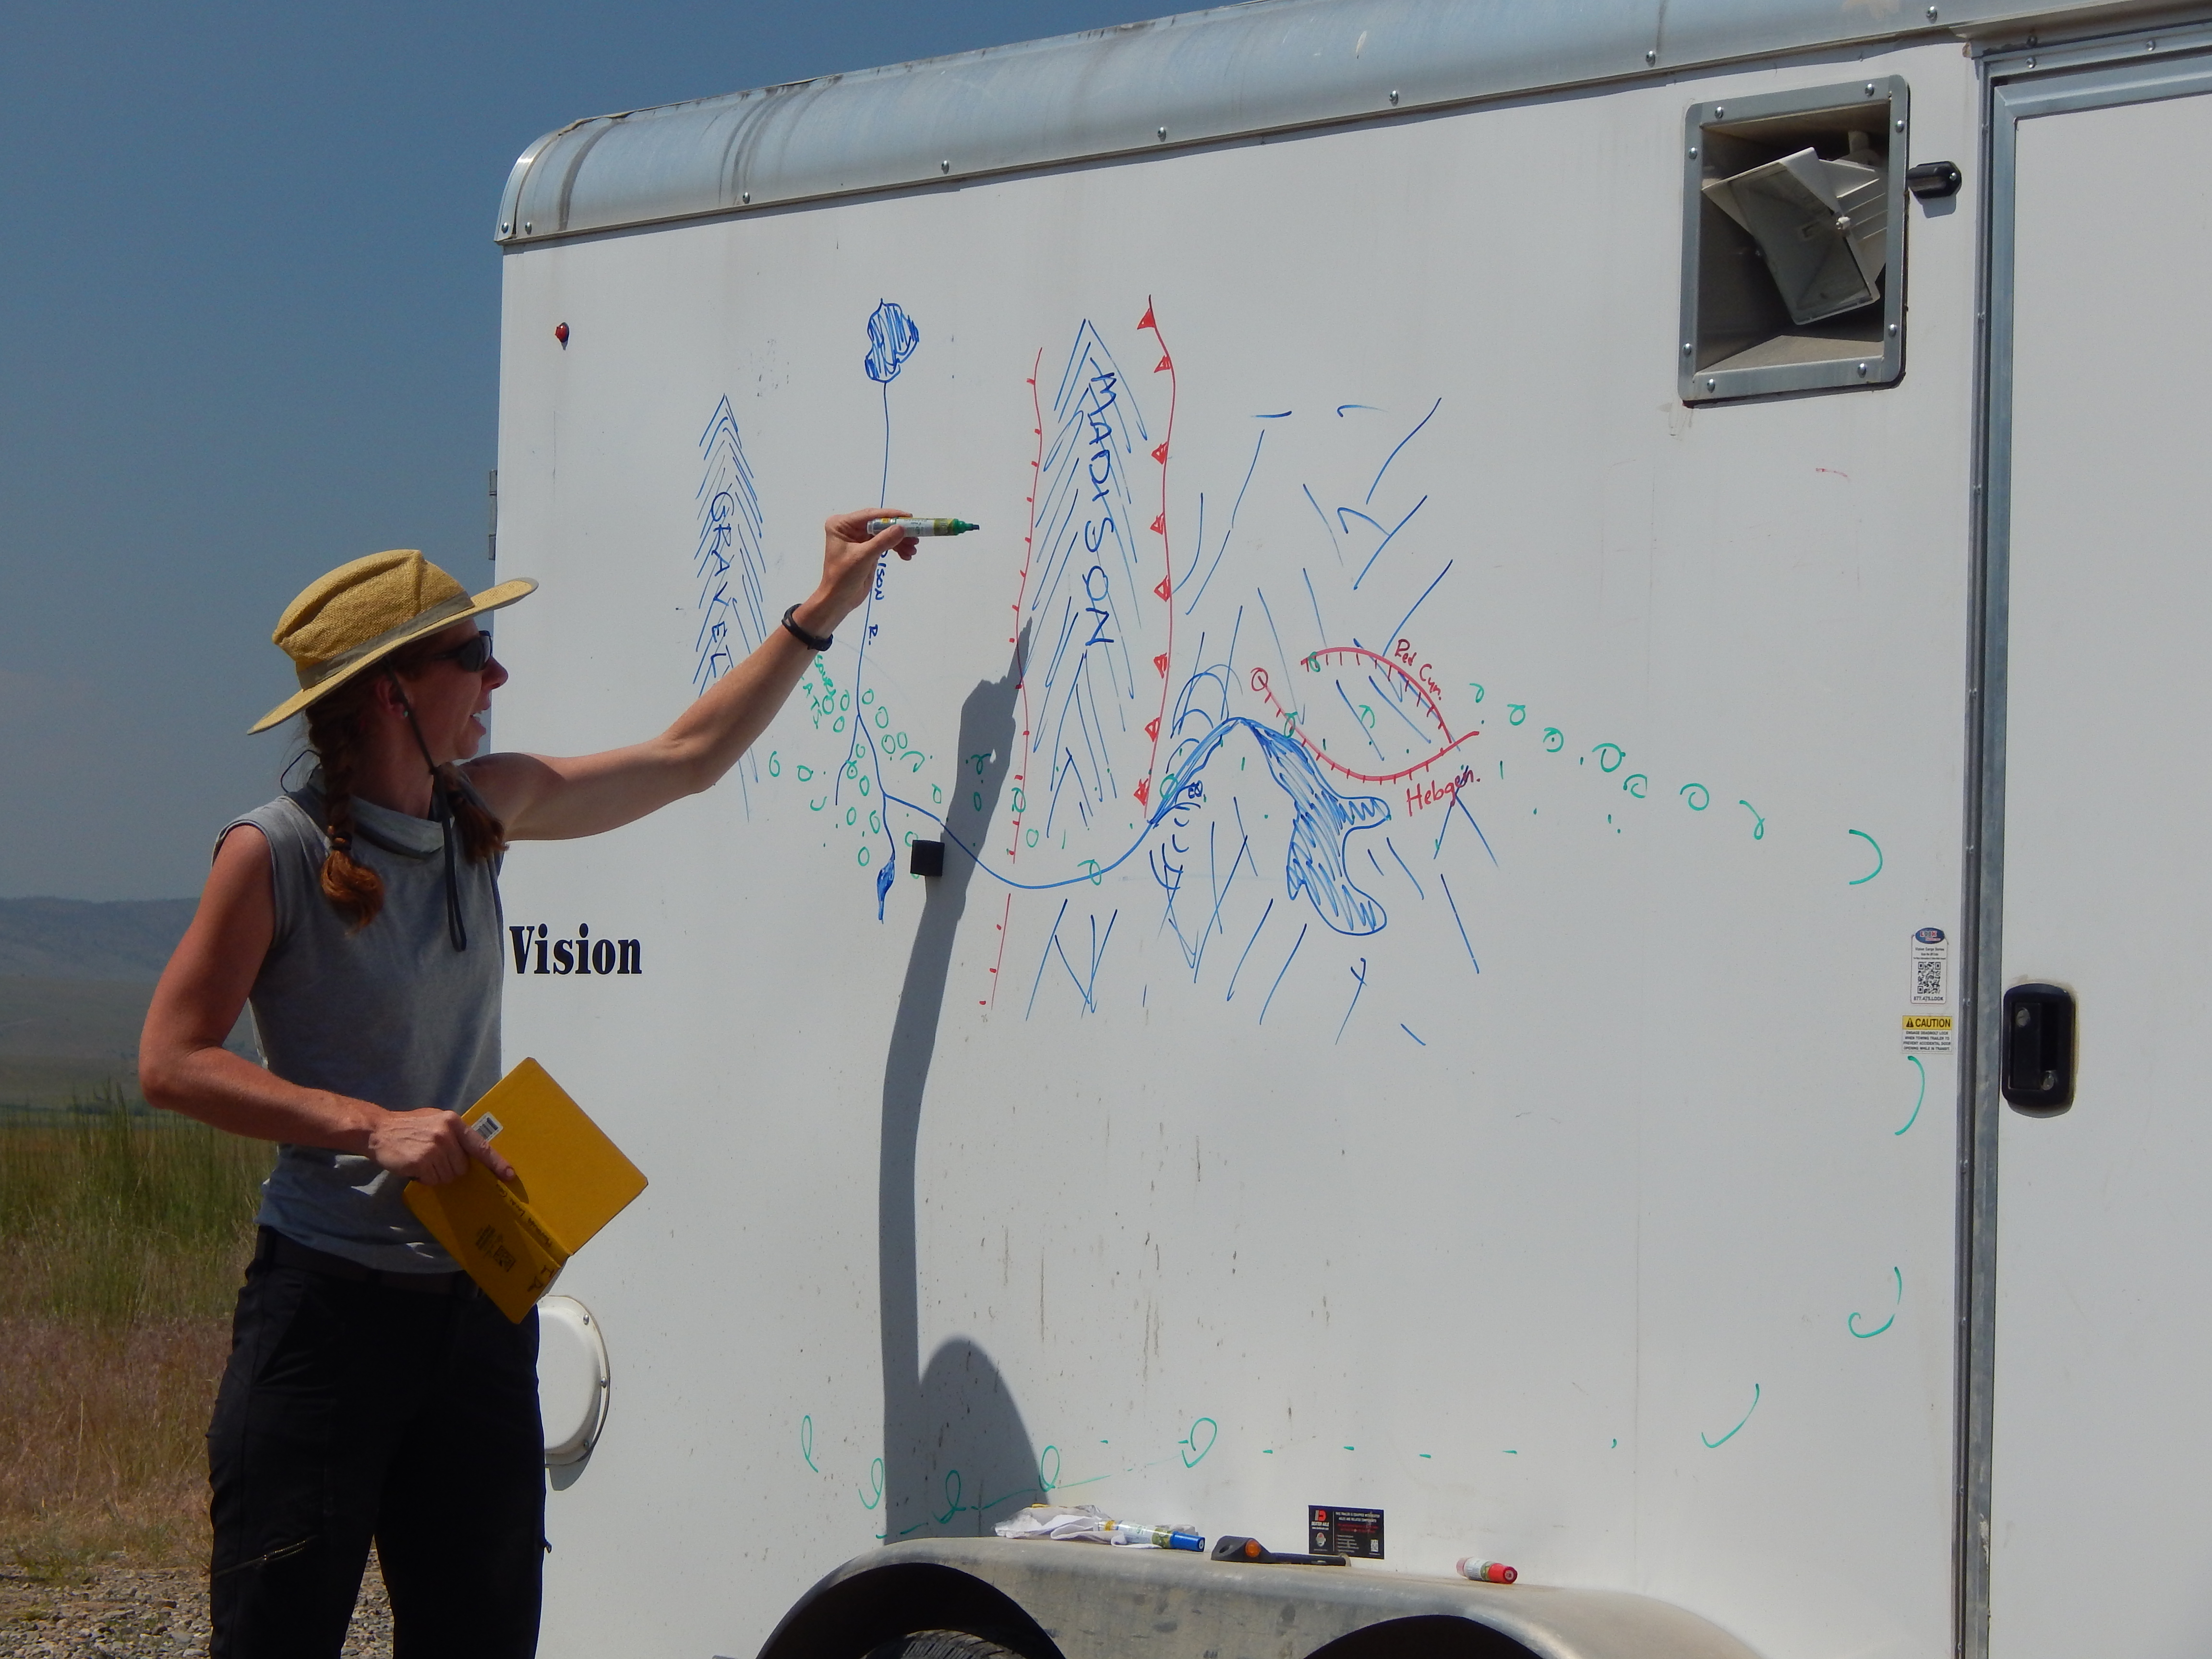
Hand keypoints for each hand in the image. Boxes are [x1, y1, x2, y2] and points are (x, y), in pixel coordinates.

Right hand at [365, 1106, 515, 1185]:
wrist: (378, 1130)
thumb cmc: (409, 1126)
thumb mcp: (435, 1121)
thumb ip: (454, 1135)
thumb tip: (472, 1155)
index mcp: (453, 1122)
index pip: (480, 1145)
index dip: (496, 1162)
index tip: (509, 1175)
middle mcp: (446, 1133)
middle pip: (463, 1167)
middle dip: (450, 1169)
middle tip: (433, 1159)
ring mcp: (434, 1147)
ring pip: (449, 1176)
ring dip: (437, 1174)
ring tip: (422, 1161)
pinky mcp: (421, 1161)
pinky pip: (433, 1180)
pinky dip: (425, 1178)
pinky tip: (415, 1166)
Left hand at [792, 509, 919, 635]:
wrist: (839, 600)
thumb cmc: (844, 577)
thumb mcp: (863, 557)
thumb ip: (883, 541)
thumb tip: (902, 528)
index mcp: (841, 524)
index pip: (869, 515)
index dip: (890, 516)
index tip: (909, 517)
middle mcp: (849, 528)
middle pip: (879, 523)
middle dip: (897, 531)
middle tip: (915, 538)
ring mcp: (859, 538)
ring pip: (884, 533)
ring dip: (900, 541)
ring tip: (912, 550)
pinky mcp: (867, 549)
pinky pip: (885, 543)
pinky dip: (896, 548)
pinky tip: (906, 555)